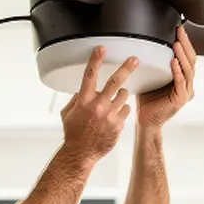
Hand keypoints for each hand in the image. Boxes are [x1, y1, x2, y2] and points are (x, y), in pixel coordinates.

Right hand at [60, 47, 136, 163]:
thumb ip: (77, 98)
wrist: (80, 154)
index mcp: (83, 100)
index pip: (90, 75)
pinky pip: (126, 109)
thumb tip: (83, 89)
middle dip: (127, 68)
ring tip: (115, 100)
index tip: (102, 48)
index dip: (96, 60)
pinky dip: (122, 110)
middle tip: (135, 59)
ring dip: (121, 94)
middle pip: (115, 82)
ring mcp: (110, 116)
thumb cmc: (73, 133)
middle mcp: (98, 106)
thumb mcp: (68, 113)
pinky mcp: (118, 125)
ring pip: (124, 95)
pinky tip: (115, 116)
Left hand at [136, 26, 196, 129]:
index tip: (178, 29)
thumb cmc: (148, 100)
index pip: (188, 56)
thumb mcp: (151, 75)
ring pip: (188, 70)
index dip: (185, 42)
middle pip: (191, 60)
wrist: (146, 120)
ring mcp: (185, 92)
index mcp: (182, 78)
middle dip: (186, 44)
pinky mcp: (180, 100)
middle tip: (179, 32)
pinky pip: (180, 82)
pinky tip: (173, 62)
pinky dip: (177, 71)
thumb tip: (145, 44)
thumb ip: (154, 62)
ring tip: (176, 44)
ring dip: (182, 55)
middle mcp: (187, 84)